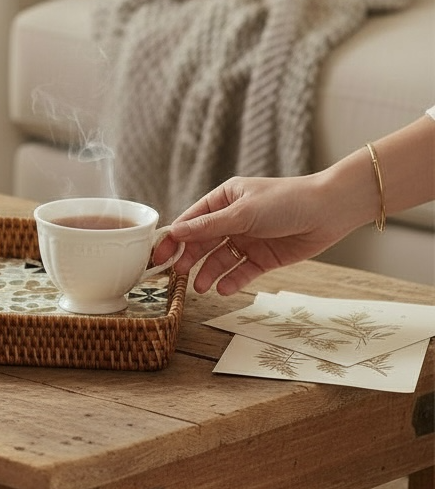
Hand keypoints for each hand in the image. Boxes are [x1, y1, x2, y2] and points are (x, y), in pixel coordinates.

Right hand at [152, 174, 348, 294]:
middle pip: (203, 242)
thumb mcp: (242, 212)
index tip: (159, 255)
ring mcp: (248, 239)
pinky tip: (222, 288)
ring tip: (199, 287)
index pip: (192, 221)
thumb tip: (175, 233)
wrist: (330, 211)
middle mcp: (233, 219)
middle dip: (189, 258)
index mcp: (224, 199)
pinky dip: (231, 280)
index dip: (175, 238)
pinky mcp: (263, 257)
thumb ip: (208, 226)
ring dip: (208, 273)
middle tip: (177, 275)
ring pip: (220, 259)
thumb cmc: (286, 201)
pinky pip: (241, 271)